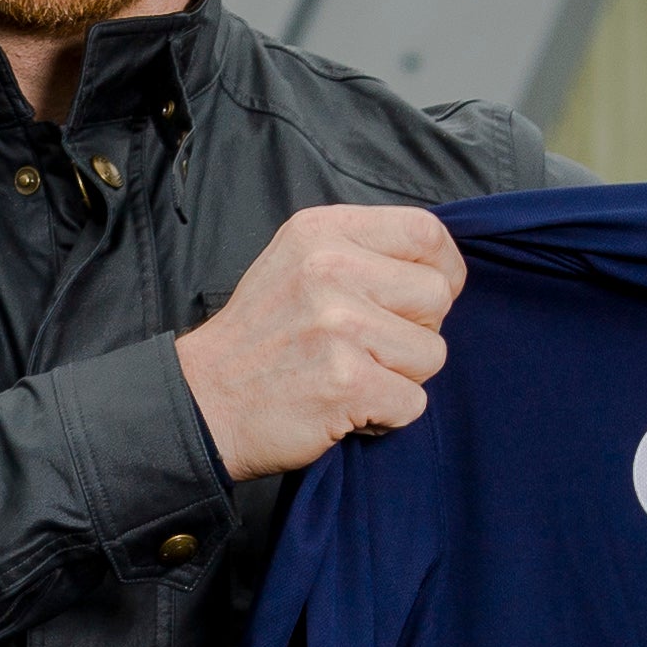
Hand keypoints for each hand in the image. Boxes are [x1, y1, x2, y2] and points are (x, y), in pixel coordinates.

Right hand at [179, 205, 464, 480]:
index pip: (425, 233)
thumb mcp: (297, 262)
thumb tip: (438, 266)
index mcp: (322, 232)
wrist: (203, 402)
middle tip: (372, 348)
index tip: (424, 298)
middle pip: (437, 296)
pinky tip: (347, 406)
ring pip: (432, 353)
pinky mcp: (347, 382)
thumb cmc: (260, 337)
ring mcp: (339, 326)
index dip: (443, 269)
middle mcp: (329, 269)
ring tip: (353, 376)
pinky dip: (388, 415)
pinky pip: (413, 401)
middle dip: (418, 331)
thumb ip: (361, 252)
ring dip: (402, 377)